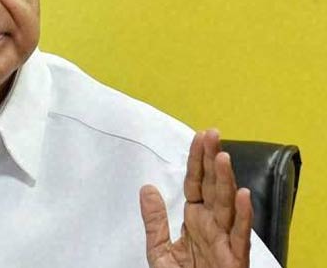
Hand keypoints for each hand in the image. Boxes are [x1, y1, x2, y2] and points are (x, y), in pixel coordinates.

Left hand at [139, 130, 252, 267]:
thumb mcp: (159, 250)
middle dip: (213, 160)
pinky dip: (242, 217)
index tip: (200, 136)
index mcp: (196, 219)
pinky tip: (242, 196)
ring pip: (227, 205)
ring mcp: (224, 241)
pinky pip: (239, 237)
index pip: (196, 182)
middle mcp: (212, 225)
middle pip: (213, 187)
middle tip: (213, 134)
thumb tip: (146, 189)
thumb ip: (155, 220)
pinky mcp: (234, 260)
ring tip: (223, 157)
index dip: (197, 160)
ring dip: (227, 181)